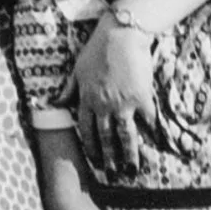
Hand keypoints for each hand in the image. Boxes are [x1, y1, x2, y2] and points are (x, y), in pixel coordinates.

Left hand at [66, 19, 156, 175]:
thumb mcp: (76, 69)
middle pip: (106, 137)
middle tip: (112, 174)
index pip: (85, 130)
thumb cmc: (97, 48)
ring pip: (126, 135)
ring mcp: (123, 103)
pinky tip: (158, 144)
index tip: (93, 161)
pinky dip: (154, 132)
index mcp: (86, 99)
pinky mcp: (141, 97)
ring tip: (132, 170)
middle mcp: (103, 105)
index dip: (90, 147)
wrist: (121, 34)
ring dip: (129, 155)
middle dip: (109, 158)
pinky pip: (148, 120)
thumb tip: (52, 103)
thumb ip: (67, 90)